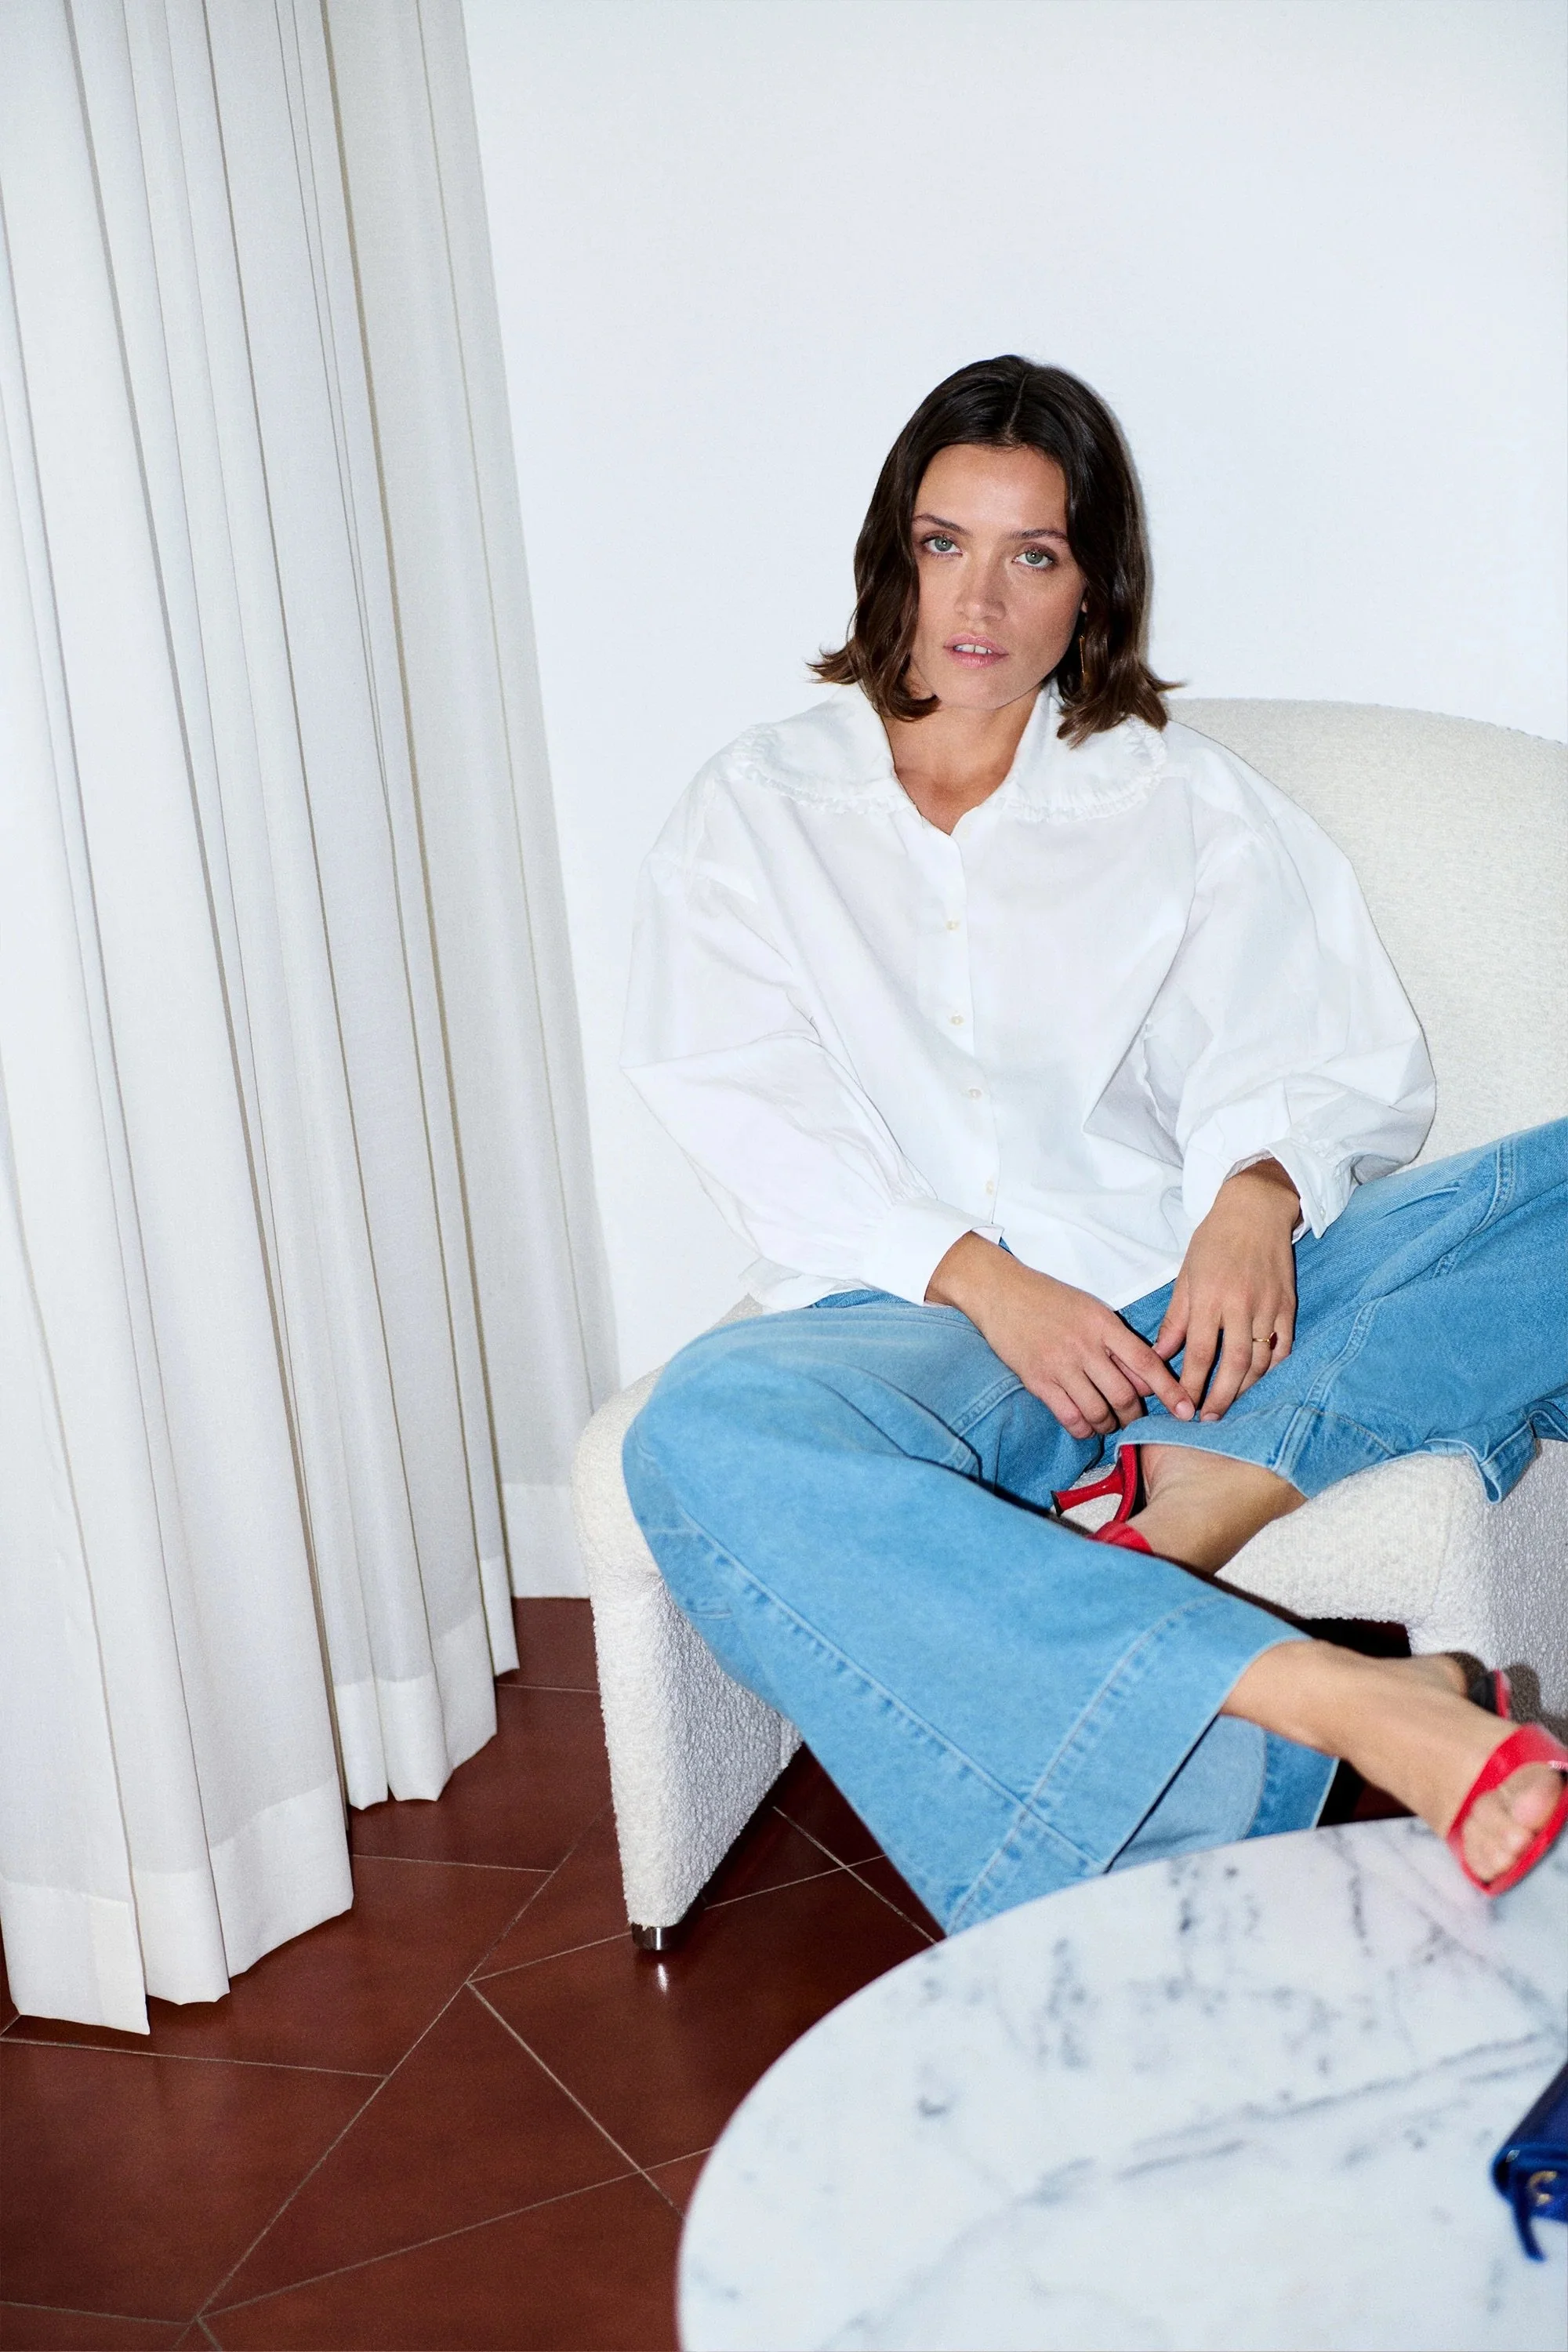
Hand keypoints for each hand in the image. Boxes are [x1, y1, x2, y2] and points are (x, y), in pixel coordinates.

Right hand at [927, 1235, 1196, 1440]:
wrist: (1000, 1292)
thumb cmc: (1049, 1299)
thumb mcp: (1091, 1310)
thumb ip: (1118, 1343)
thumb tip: (1146, 1380)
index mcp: (1104, 1324)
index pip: (1147, 1364)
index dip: (1171, 1392)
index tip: (1186, 1411)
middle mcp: (1085, 1346)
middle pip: (1125, 1395)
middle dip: (1134, 1415)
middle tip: (1133, 1419)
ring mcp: (1060, 1365)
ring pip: (1099, 1411)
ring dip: (1109, 1425)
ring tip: (1109, 1423)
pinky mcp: (1038, 1381)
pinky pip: (1070, 1417)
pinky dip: (1083, 1429)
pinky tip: (1085, 1426)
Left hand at [1156, 1160, 1299, 1420]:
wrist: (1255, 1210)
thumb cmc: (1214, 1241)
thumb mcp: (1185, 1276)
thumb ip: (1175, 1319)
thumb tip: (1159, 1355)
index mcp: (1208, 1299)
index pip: (1197, 1355)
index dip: (1189, 1386)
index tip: (1182, 1408)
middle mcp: (1239, 1306)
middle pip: (1230, 1367)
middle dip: (1218, 1399)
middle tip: (1207, 1419)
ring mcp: (1267, 1307)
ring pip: (1258, 1362)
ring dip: (1244, 1389)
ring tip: (1229, 1404)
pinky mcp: (1288, 1306)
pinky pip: (1282, 1348)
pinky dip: (1271, 1369)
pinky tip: (1258, 1382)